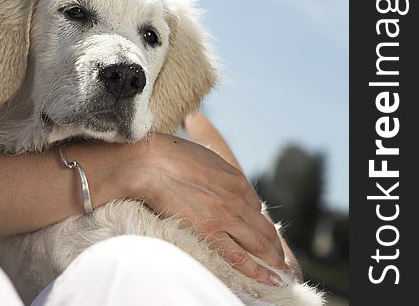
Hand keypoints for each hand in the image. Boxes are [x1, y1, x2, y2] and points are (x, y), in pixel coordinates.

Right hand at [131, 133, 287, 285]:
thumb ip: (221, 176)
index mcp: (237, 179)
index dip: (261, 225)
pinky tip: (271, 279)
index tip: (263, 236)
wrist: (153, 163)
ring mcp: (226, 216)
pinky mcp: (210, 232)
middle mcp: (238, 198)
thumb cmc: (173, 156)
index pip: (257, 208)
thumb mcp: (208, 158)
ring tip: (282, 273)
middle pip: (265, 228)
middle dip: (276, 248)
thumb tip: (224, 187)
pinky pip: (239, 257)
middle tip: (283, 261)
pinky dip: (258, 271)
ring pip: (260, 244)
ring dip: (274, 260)